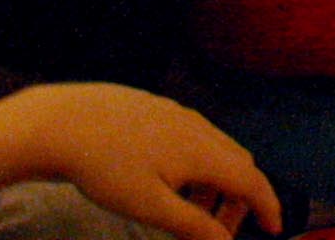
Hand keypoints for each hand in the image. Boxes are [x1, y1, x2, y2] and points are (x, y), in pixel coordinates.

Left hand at [0, 84, 281, 238]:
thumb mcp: (151, 207)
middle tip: (217, 232)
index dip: (268, 206)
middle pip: (238, 163)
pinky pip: (193, 136)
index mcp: (203, 150)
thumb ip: (194, 226)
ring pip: (215, 148)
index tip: (274, 230)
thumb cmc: (105, 168)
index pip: (252, 180)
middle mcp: (198, 126)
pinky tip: (166, 180)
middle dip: (238, 199)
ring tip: (187, 210)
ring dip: (216, 182)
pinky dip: (197, 164)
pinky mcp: (156, 107)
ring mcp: (177, 113)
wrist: (61, 122)